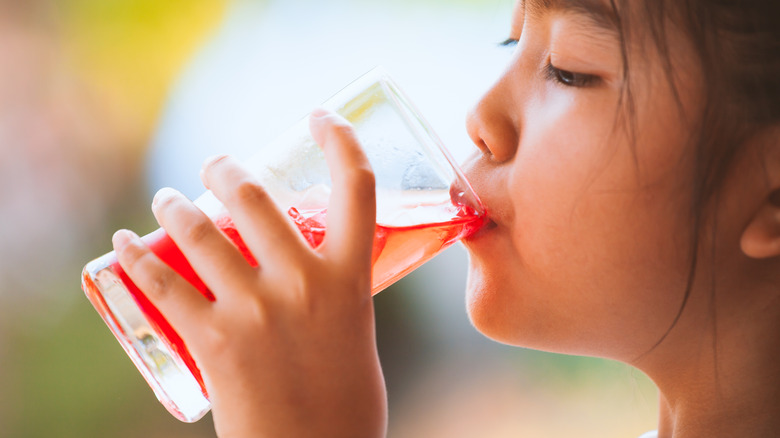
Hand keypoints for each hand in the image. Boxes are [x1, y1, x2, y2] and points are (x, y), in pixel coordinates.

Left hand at [112, 109, 386, 437]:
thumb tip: (306, 274)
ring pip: (204, 231)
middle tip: (216, 166)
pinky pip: (164, 284)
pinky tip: (123, 245)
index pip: (357, 189)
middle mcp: (304, 284)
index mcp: (351, 279)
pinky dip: (136, 257)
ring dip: (175, 204)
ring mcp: (257, 310)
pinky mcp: (214, 340)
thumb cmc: (345, 402)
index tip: (323, 118)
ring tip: (165, 198)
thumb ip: (333, 295)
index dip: (341, 141)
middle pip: (258, 198)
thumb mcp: (354, 332)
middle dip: (229, 169)